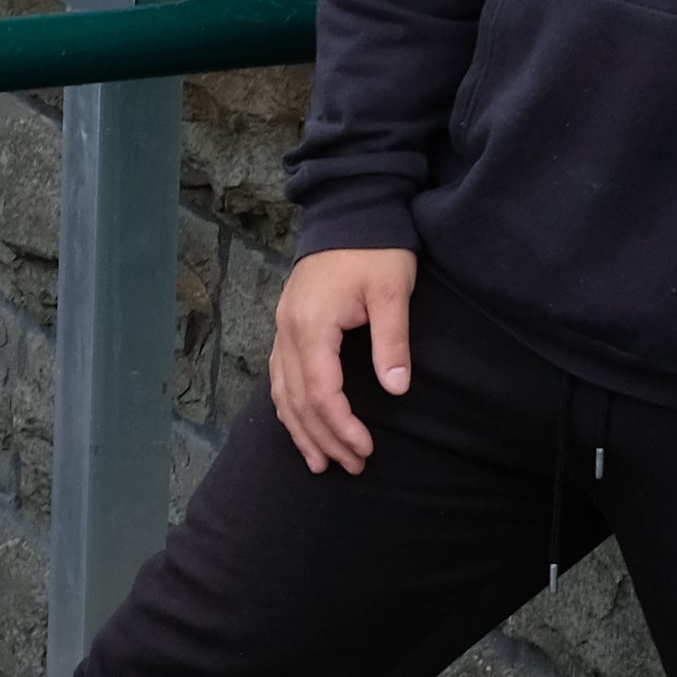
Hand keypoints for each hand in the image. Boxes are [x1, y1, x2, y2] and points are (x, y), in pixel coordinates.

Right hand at [270, 243, 417, 473]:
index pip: (322, 392)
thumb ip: (392, 342)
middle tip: (352, 466)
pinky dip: (289, 406)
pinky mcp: (288, 324)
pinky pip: (280, 376)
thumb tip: (396, 390)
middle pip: (299, 400)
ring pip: (282, 392)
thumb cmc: (375, 250)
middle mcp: (289, 330)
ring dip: (301, 430)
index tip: (365, 449)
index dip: (342, 426)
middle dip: (324, 438)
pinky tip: (299, 424)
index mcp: (312, 325)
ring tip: (321, 462)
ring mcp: (283, 327)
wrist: (350, 210)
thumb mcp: (392, 293)